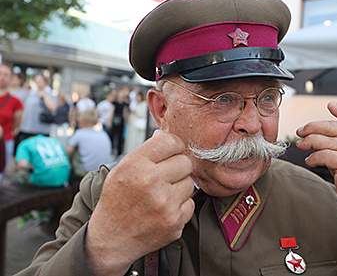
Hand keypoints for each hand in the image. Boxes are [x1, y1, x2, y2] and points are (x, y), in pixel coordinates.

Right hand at [85, 130, 194, 275]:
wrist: (110, 240)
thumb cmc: (116, 202)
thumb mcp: (122, 170)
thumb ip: (146, 151)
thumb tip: (164, 133)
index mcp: (135, 164)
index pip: (170, 141)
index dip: (174, 146)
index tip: (172, 152)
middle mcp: (150, 181)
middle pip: (185, 162)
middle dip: (177, 168)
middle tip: (165, 177)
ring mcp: (164, 202)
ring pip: (189, 183)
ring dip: (179, 188)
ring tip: (161, 196)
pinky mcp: (174, 221)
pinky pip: (190, 203)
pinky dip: (180, 207)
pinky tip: (163, 210)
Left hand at [296, 102, 336, 217]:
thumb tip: (318, 125)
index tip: (329, 105)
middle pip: (332, 127)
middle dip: (312, 128)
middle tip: (300, 132)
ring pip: (325, 141)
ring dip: (309, 143)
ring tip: (302, 146)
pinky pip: (324, 155)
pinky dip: (312, 157)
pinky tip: (309, 161)